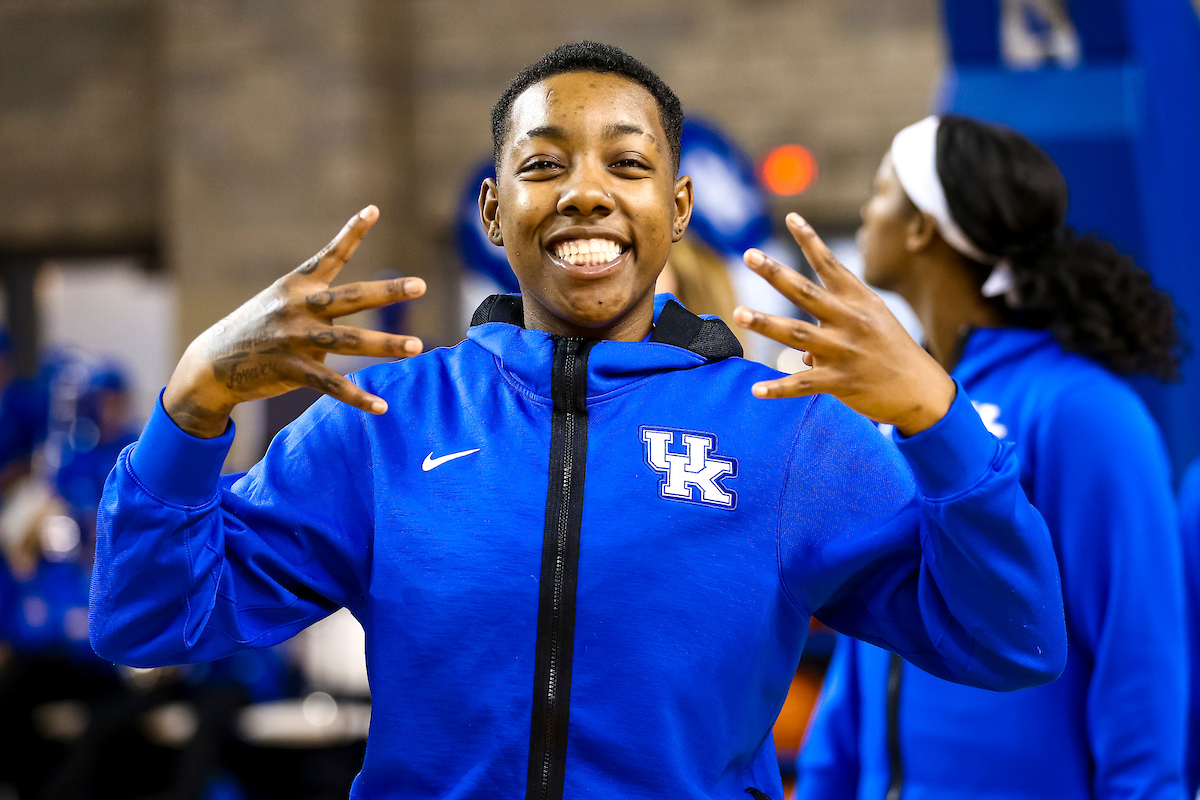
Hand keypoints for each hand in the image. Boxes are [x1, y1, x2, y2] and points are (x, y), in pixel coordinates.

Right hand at [163, 205, 425, 437]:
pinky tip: (382, 407)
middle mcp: (298, 308)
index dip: (352, 233)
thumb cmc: (256, 330)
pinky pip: (332, 385)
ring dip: (385, 344)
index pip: (330, 255)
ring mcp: (294, 339)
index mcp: (297, 286)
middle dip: (387, 291)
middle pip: (351, 297)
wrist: (212, 364)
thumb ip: (317, 300)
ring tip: (417, 346)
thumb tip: (355, 308)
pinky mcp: (291, 370)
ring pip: (349, 341)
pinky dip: (358, 397)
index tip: (374, 209)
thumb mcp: (279, 303)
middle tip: (420, 285)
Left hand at [733, 213, 954, 436]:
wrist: (923, 391)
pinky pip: (803, 383)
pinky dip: (779, 387)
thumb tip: (802, 353)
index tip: (790, 217)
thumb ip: (834, 327)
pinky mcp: (841, 382)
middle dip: (776, 273)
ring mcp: (844, 351)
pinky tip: (756, 390)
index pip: (831, 264)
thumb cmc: (893, 352)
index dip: (810, 240)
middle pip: (805, 292)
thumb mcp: (873, 324)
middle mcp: (850, 321)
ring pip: (797, 334)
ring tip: (738, 313)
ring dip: (765, 323)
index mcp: (859, 301)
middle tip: (749, 255)